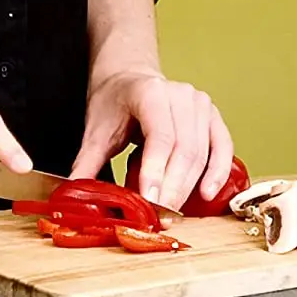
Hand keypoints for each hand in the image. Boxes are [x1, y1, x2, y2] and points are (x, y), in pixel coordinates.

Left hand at [69, 69, 233, 211]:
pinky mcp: (213, 116)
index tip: (151, 201)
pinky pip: (223, 148)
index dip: (157, 171)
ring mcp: (201, 104)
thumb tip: (74, 196)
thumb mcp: (96, 130)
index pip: (160, 137)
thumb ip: (87, 163)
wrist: (130, 78)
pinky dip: (217, 173)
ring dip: (189, 187)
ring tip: (173, 212)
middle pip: (184, 149)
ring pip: (202, 153)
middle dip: (172, 188)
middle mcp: (181, 95)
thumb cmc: (114, 102)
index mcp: (150, 93)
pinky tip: (207, 194)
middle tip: (160, 217)